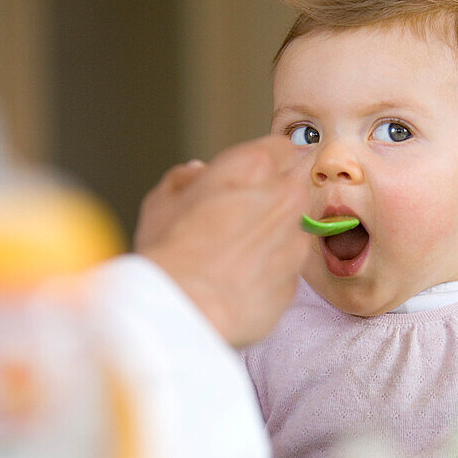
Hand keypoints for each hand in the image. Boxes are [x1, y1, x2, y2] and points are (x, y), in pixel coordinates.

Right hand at [134, 136, 308, 346]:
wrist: (184, 309)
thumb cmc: (170, 251)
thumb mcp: (162, 200)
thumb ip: (186, 179)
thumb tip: (198, 175)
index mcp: (254, 166)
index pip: (284, 148)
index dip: (268, 162)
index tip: (254, 176)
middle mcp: (285, 198)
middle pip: (293, 188)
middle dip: (273, 198)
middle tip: (240, 218)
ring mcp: (294, 242)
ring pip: (292, 232)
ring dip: (273, 238)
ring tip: (234, 256)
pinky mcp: (294, 281)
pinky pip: (285, 271)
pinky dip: (268, 273)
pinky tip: (238, 282)